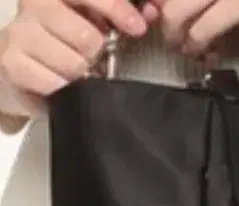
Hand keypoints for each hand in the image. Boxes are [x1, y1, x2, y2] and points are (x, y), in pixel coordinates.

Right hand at [0, 0, 147, 114]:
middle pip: (88, 37)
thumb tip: (151, 13)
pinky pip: (55, 83)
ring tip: (77, 73)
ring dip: (82, 75)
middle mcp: (34, 5)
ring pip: (74, 63)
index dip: (116, 8)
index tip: (138, 27)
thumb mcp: (90, 22)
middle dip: (98, 54)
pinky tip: (63, 85)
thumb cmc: (62, 45)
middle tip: (93, 59)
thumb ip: (118, 16)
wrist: (19, 70)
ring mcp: (20, 34)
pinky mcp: (13, 63)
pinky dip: (66, 89)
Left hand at [147, 0, 238, 56]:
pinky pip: (208, 24)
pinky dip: (200, 43)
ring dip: (178, 33)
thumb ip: (235, 2)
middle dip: (167, 18)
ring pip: (183, 6)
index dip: (169, 3)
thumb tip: (209, 17)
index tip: (171, 21)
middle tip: (173, 39)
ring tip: (187, 50)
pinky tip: (207, 54)